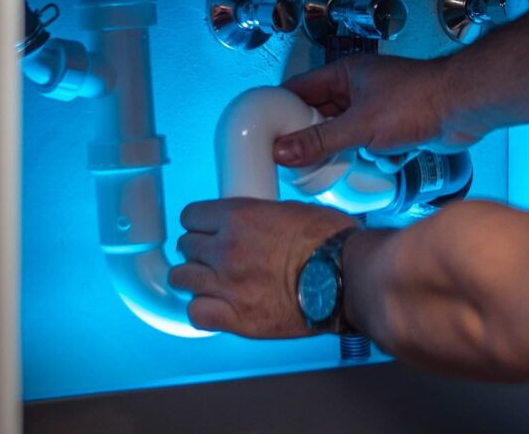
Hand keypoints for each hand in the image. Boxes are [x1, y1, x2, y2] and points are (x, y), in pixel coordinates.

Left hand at [168, 198, 354, 336]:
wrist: (346, 277)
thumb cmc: (329, 241)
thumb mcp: (289, 209)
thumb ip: (258, 216)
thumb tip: (252, 222)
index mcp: (238, 216)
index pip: (191, 215)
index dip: (198, 222)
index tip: (204, 228)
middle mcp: (225, 249)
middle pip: (186, 247)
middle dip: (197, 249)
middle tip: (211, 255)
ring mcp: (228, 285)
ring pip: (182, 279)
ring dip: (194, 278)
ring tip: (208, 280)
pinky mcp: (238, 319)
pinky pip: (196, 314)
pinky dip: (202, 310)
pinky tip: (214, 306)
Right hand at [274, 54, 484, 168]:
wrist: (463, 107)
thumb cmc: (415, 101)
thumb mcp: (359, 126)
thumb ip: (320, 141)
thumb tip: (283, 151)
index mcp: (343, 74)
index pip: (299, 89)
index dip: (281, 110)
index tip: (266, 133)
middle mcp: (356, 87)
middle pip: (320, 114)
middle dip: (312, 138)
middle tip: (295, 160)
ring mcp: (375, 106)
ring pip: (344, 132)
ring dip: (343, 150)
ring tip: (335, 166)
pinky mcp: (393, 125)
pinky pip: (368, 143)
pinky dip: (370, 155)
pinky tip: (378, 162)